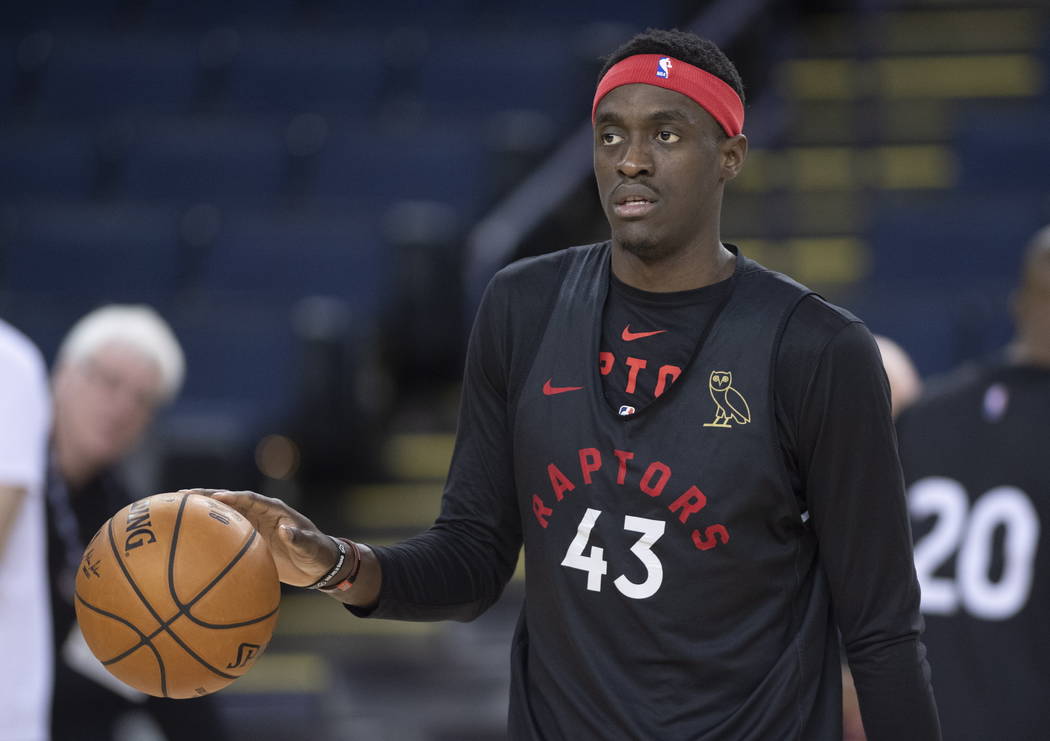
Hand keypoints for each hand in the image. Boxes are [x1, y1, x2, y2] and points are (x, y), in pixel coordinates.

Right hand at [179, 489, 339, 587]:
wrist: (319, 565)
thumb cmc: (318, 554)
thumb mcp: (312, 548)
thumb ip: (300, 539)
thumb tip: (286, 530)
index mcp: (276, 511)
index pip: (251, 500)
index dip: (234, 497)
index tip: (216, 498)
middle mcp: (262, 514)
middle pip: (231, 501)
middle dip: (207, 497)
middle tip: (181, 495)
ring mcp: (253, 525)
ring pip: (224, 514)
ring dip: (202, 511)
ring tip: (174, 508)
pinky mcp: (249, 538)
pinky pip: (224, 533)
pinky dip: (207, 531)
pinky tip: (187, 537)